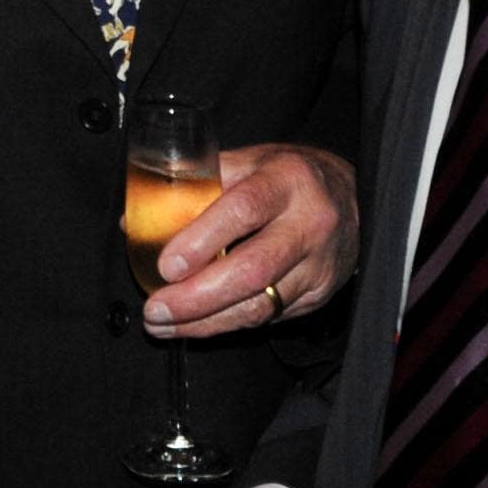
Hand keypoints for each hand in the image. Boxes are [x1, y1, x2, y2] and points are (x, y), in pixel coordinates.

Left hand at [143, 145, 355, 337]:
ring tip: (165, 324)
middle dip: (196, 297)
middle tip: (156, 309)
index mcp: (287, 180)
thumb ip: (194, 185)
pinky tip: (197, 324)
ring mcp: (318, 264)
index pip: (244, 209)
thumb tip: (134, 219)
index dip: (202, 240)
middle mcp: (309, 223)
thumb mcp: (248, 163)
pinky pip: (268, 317)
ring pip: (260, 306)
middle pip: (252, 269)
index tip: (165, 265)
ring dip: (205, 321)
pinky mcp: (318, 294)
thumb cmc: (286, 178)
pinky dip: (226, 324)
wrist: (353, 198)